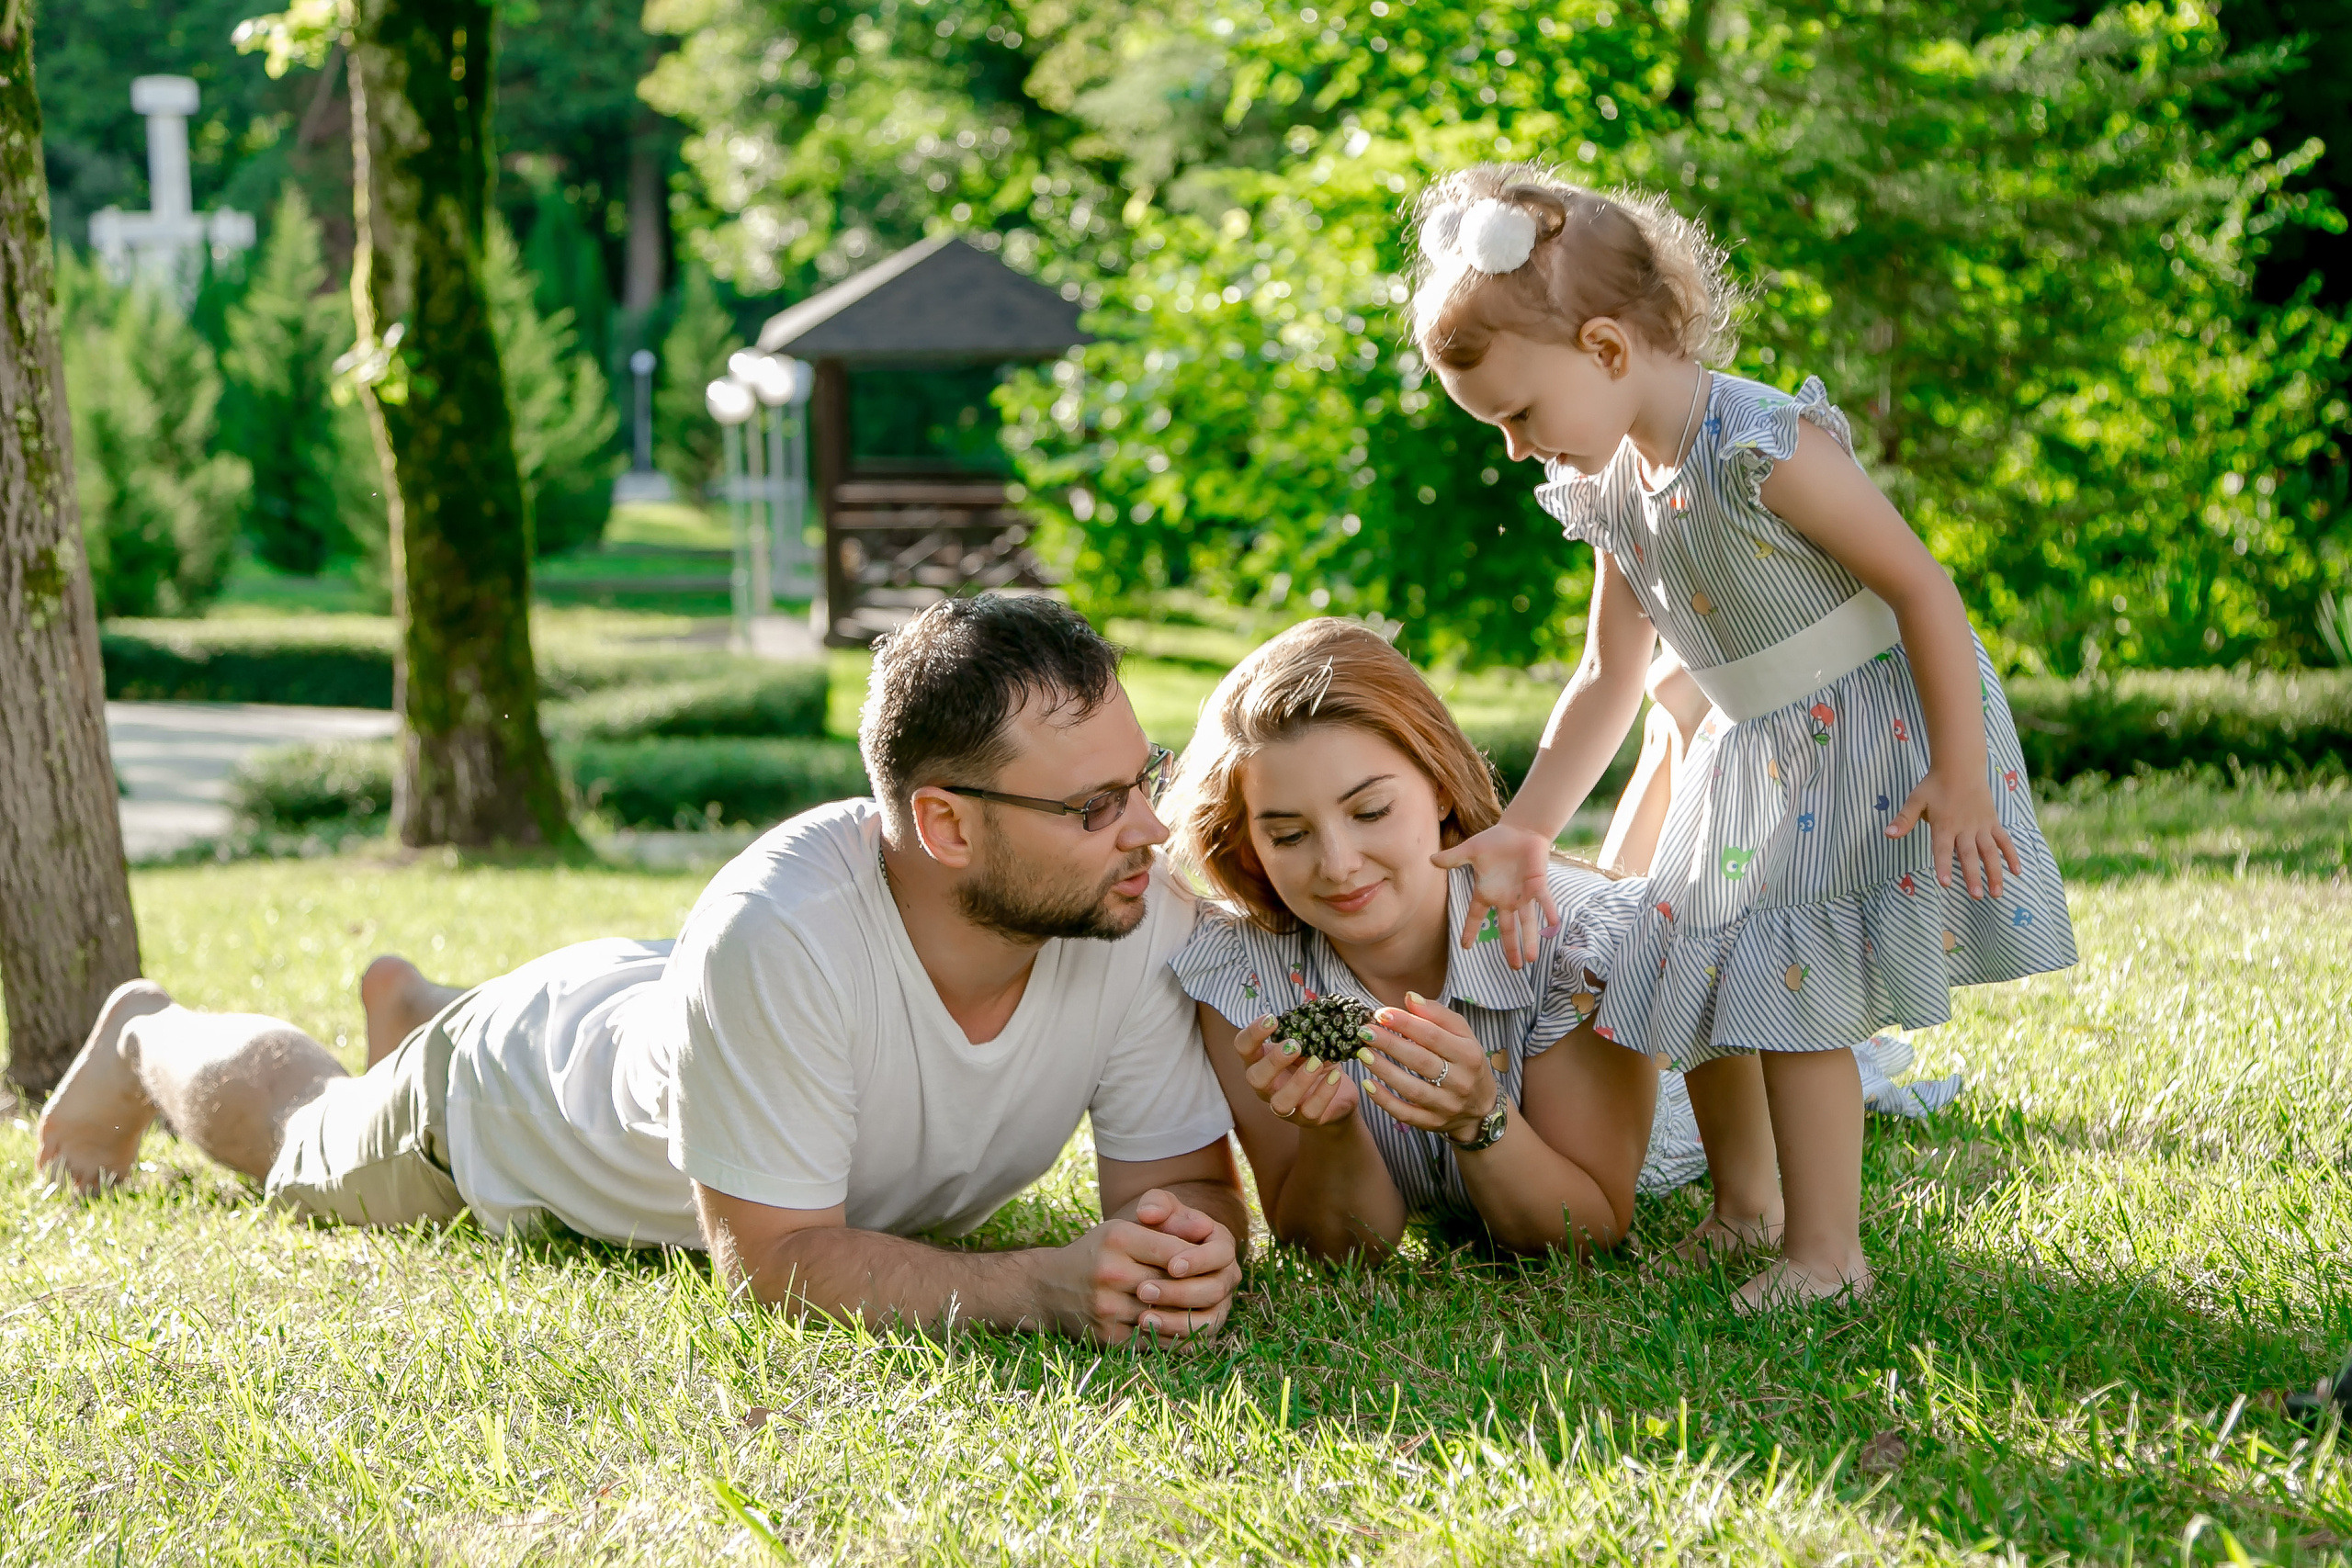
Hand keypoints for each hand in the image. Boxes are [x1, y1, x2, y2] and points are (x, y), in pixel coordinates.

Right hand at [1039, 1190, 1240, 1344]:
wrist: (1049, 1288)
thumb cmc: (1096, 1252)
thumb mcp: (1121, 1228)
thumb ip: (1162, 1225)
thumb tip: (1204, 1232)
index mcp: (1117, 1239)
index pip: (1173, 1251)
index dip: (1195, 1260)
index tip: (1209, 1262)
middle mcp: (1110, 1272)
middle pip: (1172, 1284)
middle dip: (1194, 1287)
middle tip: (1214, 1287)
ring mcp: (1109, 1308)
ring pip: (1167, 1315)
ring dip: (1187, 1314)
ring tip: (1203, 1308)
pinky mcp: (1109, 1337)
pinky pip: (1154, 1340)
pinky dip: (1172, 1335)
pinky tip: (1182, 1327)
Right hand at [1233, 1014, 1362, 1127]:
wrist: (1337, 1094)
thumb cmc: (1314, 1063)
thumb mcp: (1307, 1045)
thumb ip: (1302, 1033)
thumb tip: (1312, 1015)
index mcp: (1260, 1062)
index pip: (1243, 1048)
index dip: (1252, 1033)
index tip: (1271, 1019)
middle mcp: (1267, 1087)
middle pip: (1255, 1078)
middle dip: (1273, 1061)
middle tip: (1294, 1045)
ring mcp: (1285, 1107)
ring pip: (1281, 1103)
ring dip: (1299, 1081)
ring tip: (1316, 1061)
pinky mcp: (1307, 1119)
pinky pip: (1311, 1111)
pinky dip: (1324, 1093)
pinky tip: (1335, 1076)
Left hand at [1355, 993, 1499, 1144]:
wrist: (1481, 1108)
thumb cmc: (1466, 1062)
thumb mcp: (1463, 1035)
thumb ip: (1437, 1014)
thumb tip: (1409, 997)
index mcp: (1468, 1055)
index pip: (1433, 1036)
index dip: (1405, 1023)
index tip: (1382, 1013)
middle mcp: (1460, 1082)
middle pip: (1420, 1060)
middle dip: (1390, 1044)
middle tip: (1365, 1031)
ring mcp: (1447, 1105)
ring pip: (1411, 1088)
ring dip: (1384, 1070)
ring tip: (1363, 1053)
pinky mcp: (1433, 1123)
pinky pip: (1406, 1114)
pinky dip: (1385, 1101)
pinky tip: (1368, 1084)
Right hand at [1429, 822, 1559, 969]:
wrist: (1520, 830)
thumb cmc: (1496, 841)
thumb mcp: (1471, 850)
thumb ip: (1454, 858)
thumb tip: (1431, 860)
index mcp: (1488, 892)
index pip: (1476, 915)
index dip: (1470, 930)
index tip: (1465, 947)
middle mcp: (1506, 898)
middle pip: (1507, 928)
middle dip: (1511, 947)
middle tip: (1514, 967)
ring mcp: (1522, 894)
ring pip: (1526, 921)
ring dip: (1529, 939)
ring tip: (1531, 959)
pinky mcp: (1537, 884)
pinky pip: (1543, 901)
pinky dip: (1548, 911)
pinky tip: (1553, 925)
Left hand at [1883, 765, 2022, 898]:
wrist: (1959, 766)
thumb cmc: (1934, 785)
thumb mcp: (1915, 800)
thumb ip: (1904, 819)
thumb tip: (1887, 834)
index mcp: (1944, 824)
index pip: (1942, 849)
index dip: (1943, 865)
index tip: (1945, 883)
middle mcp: (1964, 827)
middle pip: (1969, 854)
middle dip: (1973, 876)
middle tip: (1976, 896)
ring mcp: (1981, 825)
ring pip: (1990, 851)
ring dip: (1995, 872)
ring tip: (1997, 893)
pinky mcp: (1992, 822)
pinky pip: (2004, 840)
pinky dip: (2011, 855)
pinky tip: (2017, 871)